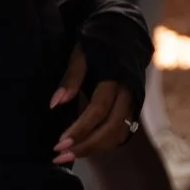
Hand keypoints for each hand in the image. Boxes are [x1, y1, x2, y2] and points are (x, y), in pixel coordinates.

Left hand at [49, 47, 136, 162]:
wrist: (123, 34)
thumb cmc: (97, 43)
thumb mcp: (81, 53)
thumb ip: (71, 78)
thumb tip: (55, 104)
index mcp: (116, 77)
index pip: (98, 109)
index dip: (80, 129)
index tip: (59, 144)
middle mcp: (129, 92)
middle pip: (111, 128)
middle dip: (86, 146)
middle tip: (61, 156)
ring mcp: (134, 101)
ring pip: (119, 133)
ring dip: (95, 148)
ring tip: (69, 156)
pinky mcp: (133, 107)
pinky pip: (121, 132)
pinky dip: (104, 143)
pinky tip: (85, 148)